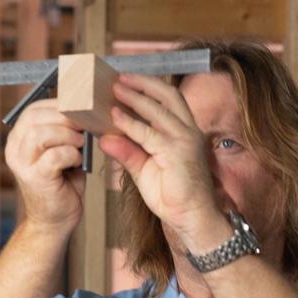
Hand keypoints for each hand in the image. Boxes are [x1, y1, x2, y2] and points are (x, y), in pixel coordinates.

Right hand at [4, 99, 85, 233]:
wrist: (54, 222)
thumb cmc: (61, 185)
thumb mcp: (61, 152)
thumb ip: (64, 132)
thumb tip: (83, 111)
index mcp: (18, 139)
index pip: (32, 110)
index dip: (57, 104)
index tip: (78, 109)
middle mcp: (14, 150)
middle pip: (35, 118)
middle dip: (64, 117)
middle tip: (83, 125)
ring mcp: (22, 164)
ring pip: (41, 134)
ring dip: (67, 135)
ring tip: (80, 144)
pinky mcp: (35, 178)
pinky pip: (54, 156)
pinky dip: (71, 154)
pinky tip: (78, 161)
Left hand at [98, 75, 222, 244]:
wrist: (193, 219)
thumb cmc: (173, 196)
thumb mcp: (144, 170)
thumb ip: (127, 152)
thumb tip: (104, 137)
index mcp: (184, 132)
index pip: (167, 101)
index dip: (147, 88)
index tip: (124, 82)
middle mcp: (188, 131)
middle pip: (168, 95)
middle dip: (143, 83)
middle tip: (118, 78)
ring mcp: (185, 141)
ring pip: (158, 109)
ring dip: (135, 96)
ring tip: (115, 89)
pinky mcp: (178, 153)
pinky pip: (149, 133)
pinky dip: (130, 123)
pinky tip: (115, 117)